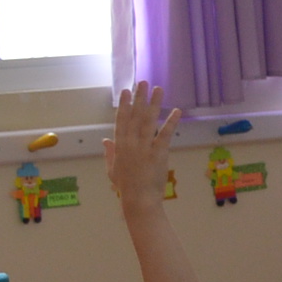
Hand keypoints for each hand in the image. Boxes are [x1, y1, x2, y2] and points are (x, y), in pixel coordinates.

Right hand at [105, 81, 181, 207]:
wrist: (139, 199)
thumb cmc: (126, 186)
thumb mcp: (112, 169)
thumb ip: (109, 153)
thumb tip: (105, 139)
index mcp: (119, 145)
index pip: (121, 120)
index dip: (123, 105)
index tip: (125, 91)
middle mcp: (130, 142)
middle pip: (135, 116)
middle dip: (139, 98)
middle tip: (142, 82)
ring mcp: (144, 147)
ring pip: (148, 120)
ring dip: (153, 103)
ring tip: (158, 89)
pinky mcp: (158, 153)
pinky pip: (165, 134)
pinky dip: (171, 122)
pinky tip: (177, 111)